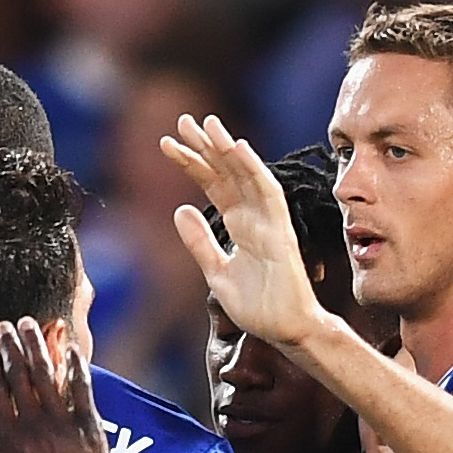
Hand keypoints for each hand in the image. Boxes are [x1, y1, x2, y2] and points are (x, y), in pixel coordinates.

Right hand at [0, 317, 114, 452]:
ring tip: (30, 325)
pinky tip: (69, 347)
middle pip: (19, 375)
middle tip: (5, 326)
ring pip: (47, 374)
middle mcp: (34, 425)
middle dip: (10, 346)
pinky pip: (82, 388)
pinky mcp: (90, 427)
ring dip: (37, 346)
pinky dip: (74, 366)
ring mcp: (64, 424)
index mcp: (7, 441)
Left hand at [162, 115, 326, 346]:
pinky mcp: (280, 232)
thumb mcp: (216, 272)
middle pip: (227, 173)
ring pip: (247, 175)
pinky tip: (237, 148)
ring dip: (228, 149)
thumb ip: (200, 242)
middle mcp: (254, 216)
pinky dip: (253, 170)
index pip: (213, 185)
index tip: (168, 143)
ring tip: (208, 125)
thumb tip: (179, 209)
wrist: (284, 330)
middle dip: (205, 147)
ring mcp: (269, 221)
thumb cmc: (258, 304)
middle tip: (182, 121)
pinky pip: (268, 194)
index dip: (192, 163)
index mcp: (239, 223)